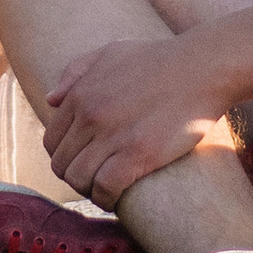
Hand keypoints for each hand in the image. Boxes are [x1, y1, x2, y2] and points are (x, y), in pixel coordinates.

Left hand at [43, 32, 233, 205]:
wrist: (201, 68)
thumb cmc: (159, 59)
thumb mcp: (110, 53)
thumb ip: (75, 72)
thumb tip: (50, 100)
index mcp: (80, 94)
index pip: (52, 141)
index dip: (65, 156)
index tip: (84, 162)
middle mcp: (90, 115)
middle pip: (61, 164)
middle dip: (75, 176)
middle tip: (96, 178)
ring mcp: (112, 135)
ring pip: (78, 180)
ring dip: (89, 190)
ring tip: (106, 189)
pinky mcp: (137, 154)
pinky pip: (105, 188)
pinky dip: (106, 199)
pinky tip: (116, 198)